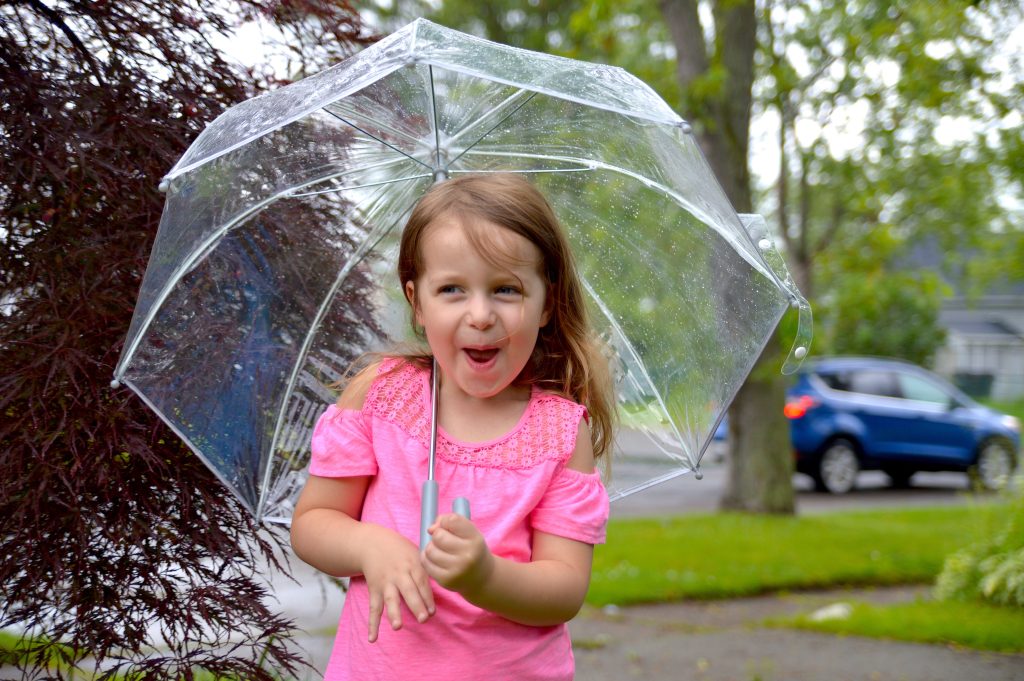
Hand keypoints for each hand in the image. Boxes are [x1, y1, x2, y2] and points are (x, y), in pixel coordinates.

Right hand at [360, 525, 435, 642]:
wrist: (372, 544)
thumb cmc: (400, 550)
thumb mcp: (415, 552)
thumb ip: (426, 569)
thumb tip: (443, 582)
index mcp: (412, 564)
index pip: (421, 582)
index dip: (428, 597)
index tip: (433, 611)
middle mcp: (398, 574)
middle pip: (408, 590)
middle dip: (416, 605)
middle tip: (423, 619)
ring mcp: (386, 583)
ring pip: (390, 599)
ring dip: (393, 613)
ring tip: (398, 626)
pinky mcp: (375, 590)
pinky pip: (374, 608)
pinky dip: (372, 624)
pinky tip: (373, 639)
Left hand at [421, 513, 493, 595]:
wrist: (481, 578)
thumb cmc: (471, 549)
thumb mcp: (468, 532)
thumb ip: (449, 521)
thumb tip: (430, 529)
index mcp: (475, 539)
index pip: (452, 520)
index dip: (446, 521)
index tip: (450, 527)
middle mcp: (468, 555)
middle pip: (438, 536)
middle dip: (438, 535)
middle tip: (445, 541)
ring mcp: (456, 570)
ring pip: (429, 550)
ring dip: (432, 547)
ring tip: (441, 551)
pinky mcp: (446, 580)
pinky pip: (425, 563)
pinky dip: (427, 558)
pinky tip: (437, 560)